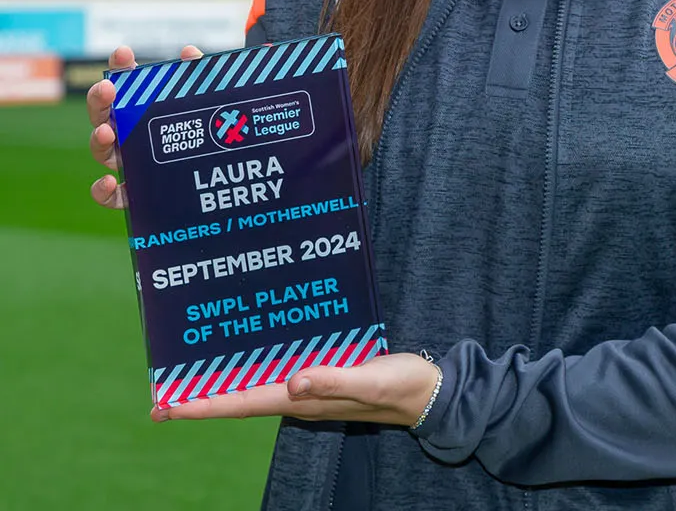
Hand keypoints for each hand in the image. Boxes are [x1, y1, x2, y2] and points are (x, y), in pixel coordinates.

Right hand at [89, 44, 204, 209]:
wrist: (222, 170)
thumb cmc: (208, 129)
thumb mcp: (210, 102)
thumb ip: (200, 78)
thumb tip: (190, 53)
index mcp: (142, 109)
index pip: (125, 83)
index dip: (120, 66)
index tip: (124, 53)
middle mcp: (129, 134)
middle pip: (102, 114)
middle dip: (99, 100)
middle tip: (107, 88)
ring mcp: (130, 162)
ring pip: (103, 152)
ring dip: (99, 140)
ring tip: (107, 131)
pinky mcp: (136, 192)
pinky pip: (113, 197)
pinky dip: (103, 192)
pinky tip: (108, 182)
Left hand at [155, 353, 440, 426]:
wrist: (430, 393)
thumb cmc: (402, 387)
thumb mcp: (371, 380)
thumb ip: (333, 381)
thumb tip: (292, 382)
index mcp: (304, 399)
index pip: (242, 403)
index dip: (202, 405)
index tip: (166, 406)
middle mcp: (299, 395)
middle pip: (238, 398)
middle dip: (200, 398)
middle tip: (161, 395)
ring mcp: (309, 387)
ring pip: (254, 386)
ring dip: (222, 384)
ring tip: (189, 375)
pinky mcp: (322, 375)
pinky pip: (276, 373)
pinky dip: (252, 367)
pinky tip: (245, 354)